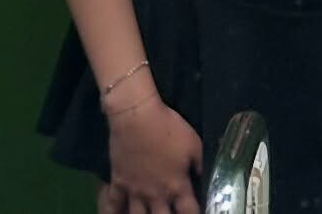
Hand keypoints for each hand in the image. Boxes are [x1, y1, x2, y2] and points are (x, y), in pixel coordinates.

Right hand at [103, 94, 202, 213]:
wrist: (136, 117)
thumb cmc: (168, 129)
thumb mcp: (194, 144)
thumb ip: (201, 164)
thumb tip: (208, 178)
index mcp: (176, 186)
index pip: (189, 211)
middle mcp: (155, 195)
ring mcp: (134, 191)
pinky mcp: (117, 183)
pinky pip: (113, 204)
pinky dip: (113, 212)